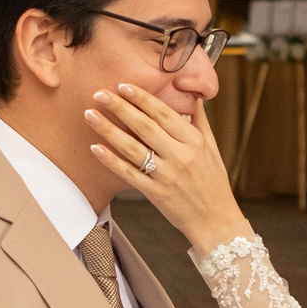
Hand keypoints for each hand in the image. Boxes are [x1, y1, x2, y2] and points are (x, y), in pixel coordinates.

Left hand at [87, 82, 246, 249]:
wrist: (215, 221)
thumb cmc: (213, 183)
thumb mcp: (212, 148)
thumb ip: (199, 121)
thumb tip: (193, 97)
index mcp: (194, 142)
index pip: (164, 113)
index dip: (142, 98)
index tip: (124, 86)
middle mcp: (180, 156)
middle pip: (145, 126)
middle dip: (120, 107)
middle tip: (100, 93)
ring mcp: (166, 176)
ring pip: (132, 148)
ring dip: (109, 129)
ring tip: (90, 114)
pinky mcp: (155, 193)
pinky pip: (128, 174)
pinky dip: (111, 160)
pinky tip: (95, 147)